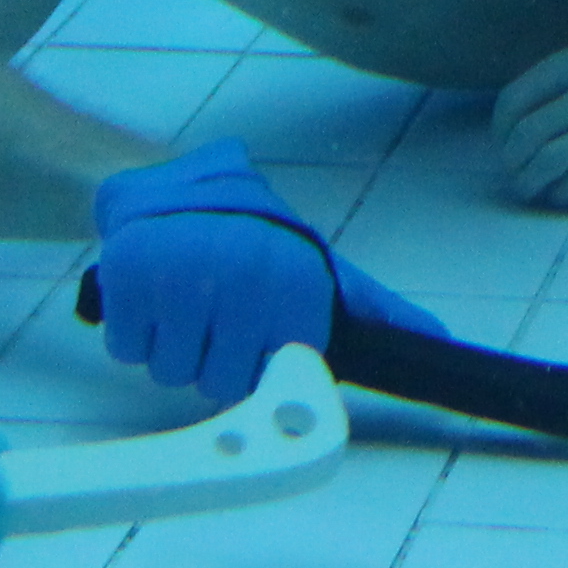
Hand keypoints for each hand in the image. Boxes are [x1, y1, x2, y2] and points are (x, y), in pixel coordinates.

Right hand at [90, 139, 442, 396]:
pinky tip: (150, 293)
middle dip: (210, 359)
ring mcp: (181, 274)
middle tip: (213, 315)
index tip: (256, 337)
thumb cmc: (258, 237)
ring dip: (170, 347)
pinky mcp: (128, 273)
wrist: (174, 182)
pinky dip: (132, 331)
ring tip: (182, 300)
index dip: (259, 367)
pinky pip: (128, 350)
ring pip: (170, 373)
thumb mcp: (324, 270)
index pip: (275, 382)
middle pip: (216, 386)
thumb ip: (376, 310)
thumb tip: (439, 340)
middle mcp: (243, 276)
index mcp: (297, 282)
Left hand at [492, 43, 567, 207]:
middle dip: (512, 160)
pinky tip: (559, 192)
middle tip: (512, 173)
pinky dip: (561, 191)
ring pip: (553, 159)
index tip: (502, 145)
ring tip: (528, 187)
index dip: (499, 130)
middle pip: (532, 133)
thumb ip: (547, 91)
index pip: (516, 99)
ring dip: (531, 180)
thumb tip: (503, 137)